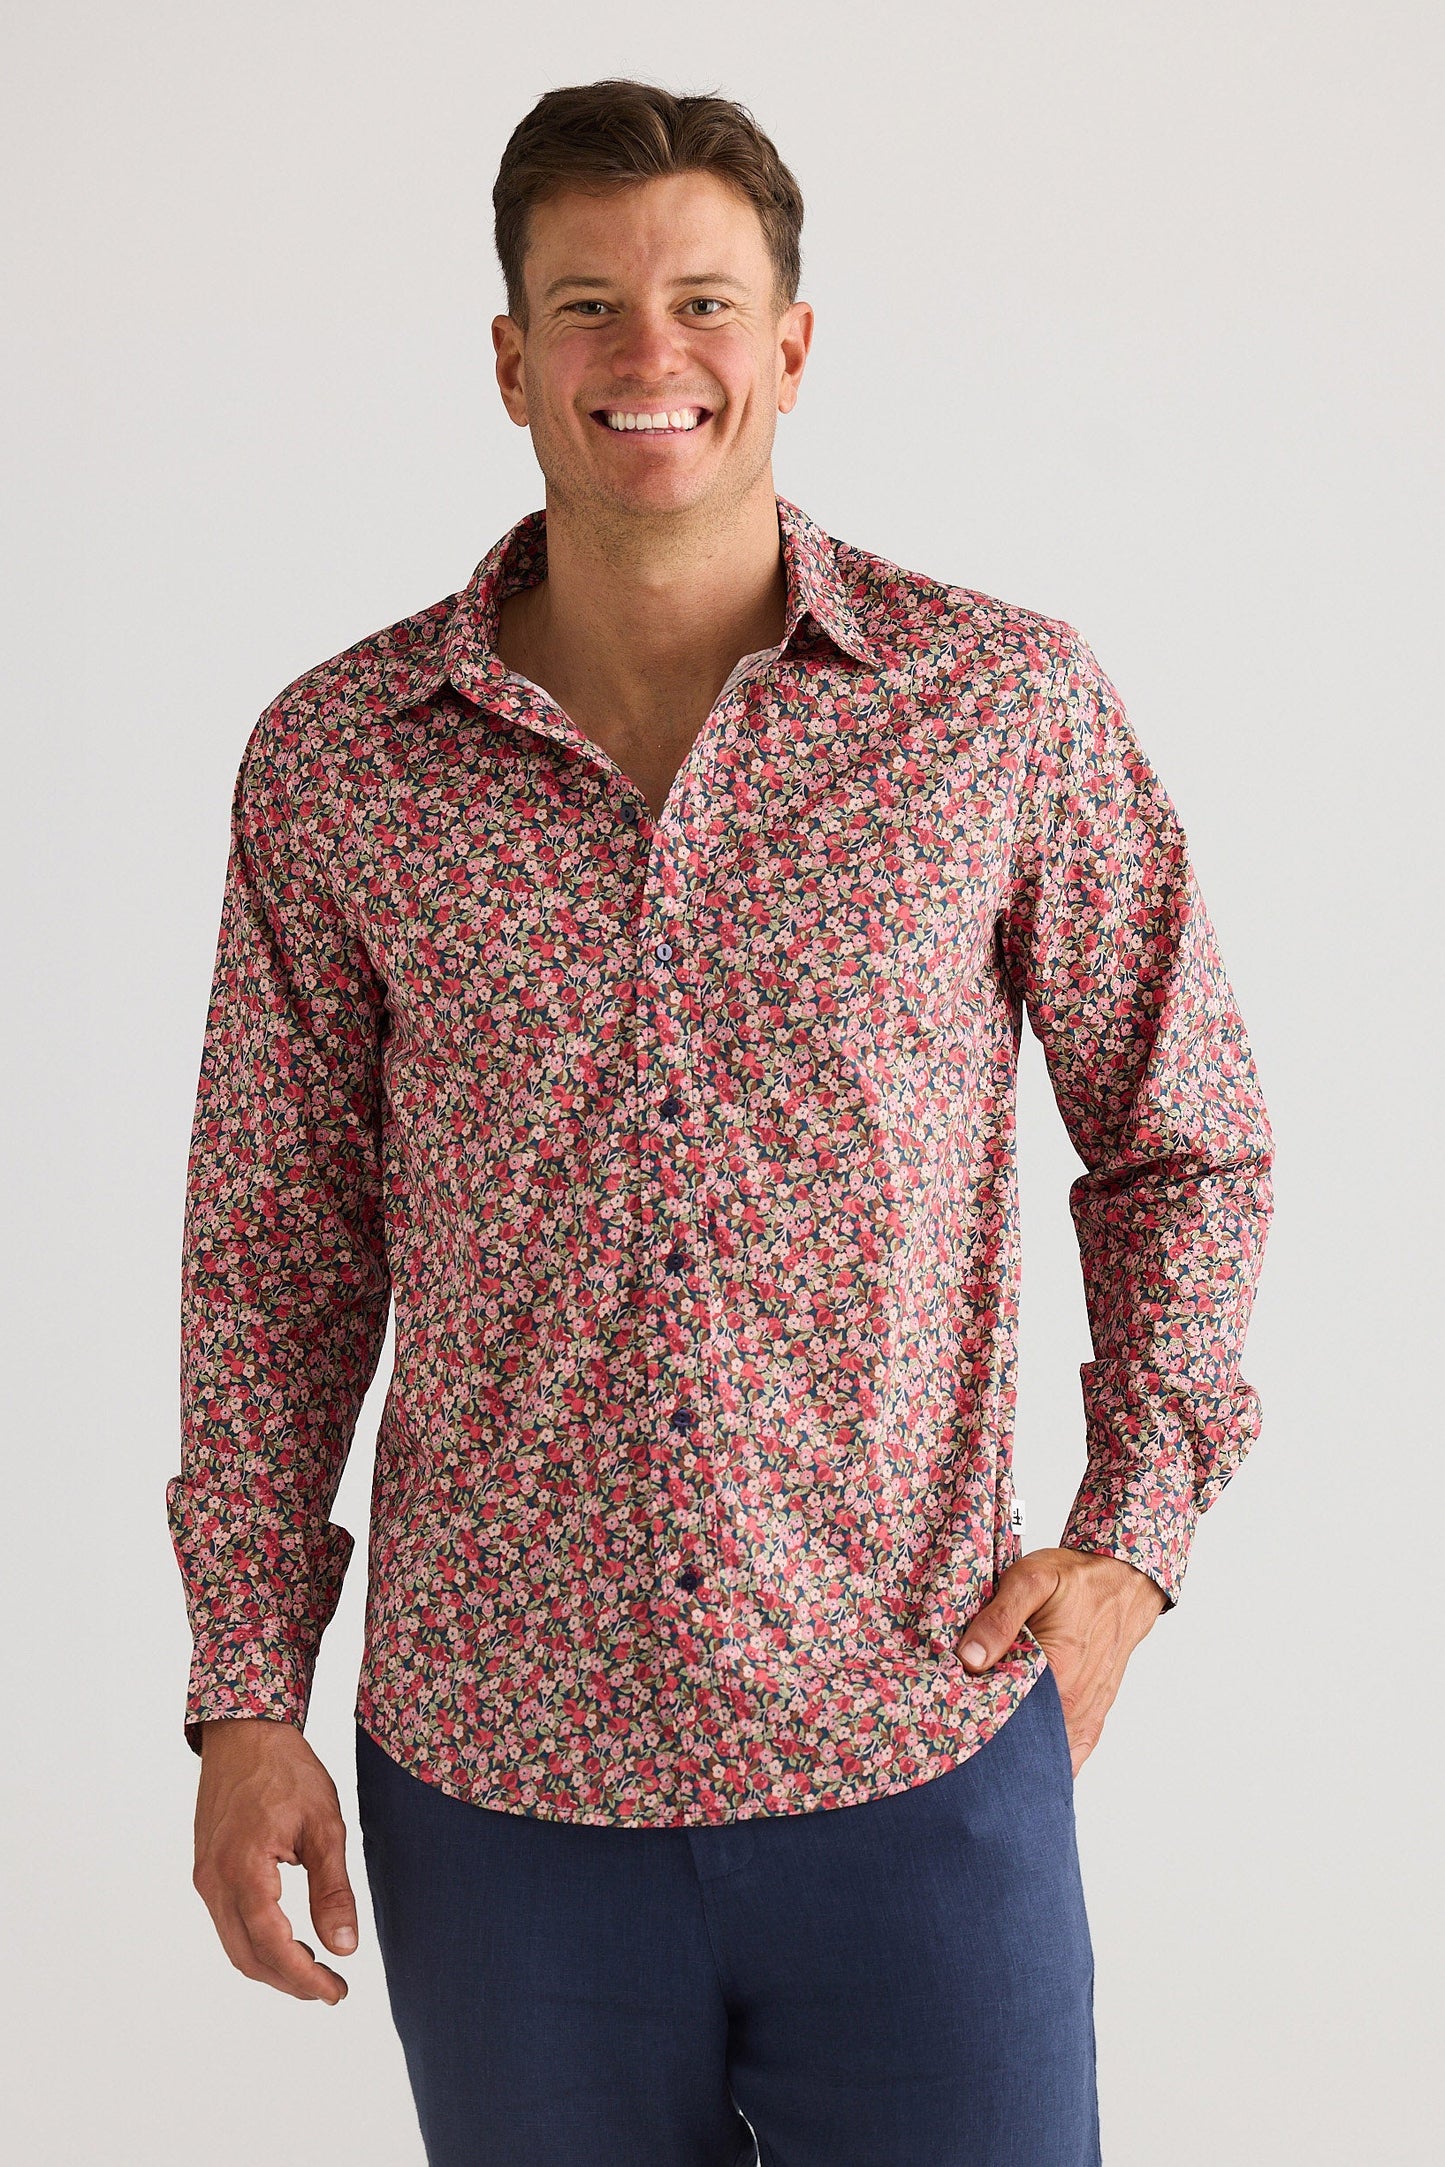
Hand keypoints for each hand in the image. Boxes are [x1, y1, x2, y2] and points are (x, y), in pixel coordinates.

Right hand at [191, 1717, 359, 2002]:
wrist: (245, 1732)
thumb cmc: (287, 1770)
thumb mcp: (325, 1826)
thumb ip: (333, 1890)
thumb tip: (345, 1947)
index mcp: (244, 1870)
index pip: (273, 1946)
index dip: (305, 1978)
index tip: (336, 1992)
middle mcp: (215, 1881)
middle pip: (248, 1956)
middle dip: (290, 1981)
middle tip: (331, 1989)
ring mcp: (205, 1878)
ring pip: (234, 1944)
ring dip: (272, 1965)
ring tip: (315, 1969)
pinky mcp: (206, 1871)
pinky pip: (228, 1922)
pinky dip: (256, 1941)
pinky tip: (289, 1939)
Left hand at [960, 1547, 1166, 1774]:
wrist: (1125, 1582)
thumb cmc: (1077, 1579)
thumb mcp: (1032, 1580)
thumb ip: (999, 1618)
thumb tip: (969, 1658)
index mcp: (1057, 1675)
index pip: (1002, 1718)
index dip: (971, 1717)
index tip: (949, 1708)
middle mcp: (1074, 1705)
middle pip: (1021, 1742)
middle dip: (990, 1738)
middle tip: (962, 1722)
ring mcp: (1086, 1715)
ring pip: (1045, 1752)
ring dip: (1016, 1749)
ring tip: (988, 1735)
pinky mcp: (1093, 1717)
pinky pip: (1069, 1754)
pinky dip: (1046, 1756)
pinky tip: (1023, 1750)